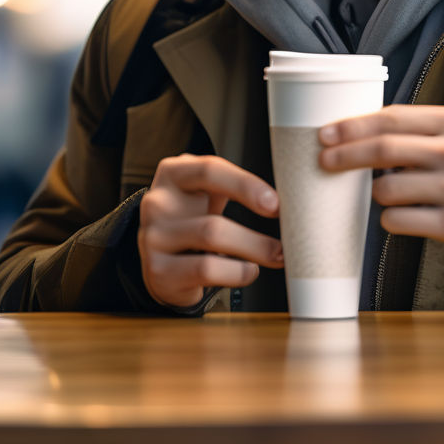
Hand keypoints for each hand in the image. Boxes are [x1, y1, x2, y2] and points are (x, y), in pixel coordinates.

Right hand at [138, 153, 283, 308]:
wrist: (162, 254)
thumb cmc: (194, 214)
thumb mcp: (207, 190)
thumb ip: (236, 185)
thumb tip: (289, 196)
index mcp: (173, 172)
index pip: (210, 170)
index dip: (246, 185)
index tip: (275, 203)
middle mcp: (158, 203)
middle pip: (214, 219)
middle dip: (256, 237)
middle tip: (285, 244)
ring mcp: (153, 238)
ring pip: (211, 244)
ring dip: (253, 252)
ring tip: (275, 256)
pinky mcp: (158, 270)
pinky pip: (206, 270)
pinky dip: (236, 273)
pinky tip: (248, 271)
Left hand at [318, 105, 443, 255]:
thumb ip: (418, 129)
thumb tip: (361, 129)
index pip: (392, 118)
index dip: (354, 125)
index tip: (328, 132)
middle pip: (383, 150)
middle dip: (345, 155)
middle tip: (324, 159)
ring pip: (386, 189)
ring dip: (378, 192)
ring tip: (394, 192)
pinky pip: (397, 221)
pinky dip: (392, 218)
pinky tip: (406, 214)